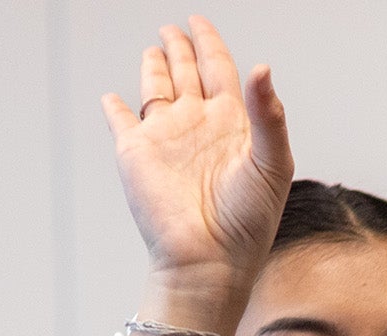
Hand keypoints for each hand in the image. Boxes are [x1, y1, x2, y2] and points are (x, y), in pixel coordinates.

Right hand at [99, 17, 293, 302]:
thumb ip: (269, 115)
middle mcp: (198, 126)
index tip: (200, 22)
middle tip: (175, 27)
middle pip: (187, 73)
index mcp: (232, 124)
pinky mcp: (136, 152)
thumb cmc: (247, 222)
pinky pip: (121, 120)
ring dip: (155, 67)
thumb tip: (263, 68)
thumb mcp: (273, 164)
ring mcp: (166, 138)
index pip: (219, 70)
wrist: (209, 260)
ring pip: (157, 89)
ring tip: (156, 48)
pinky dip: (116, 107)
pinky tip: (113, 98)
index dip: (210, 43)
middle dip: (182, 48)